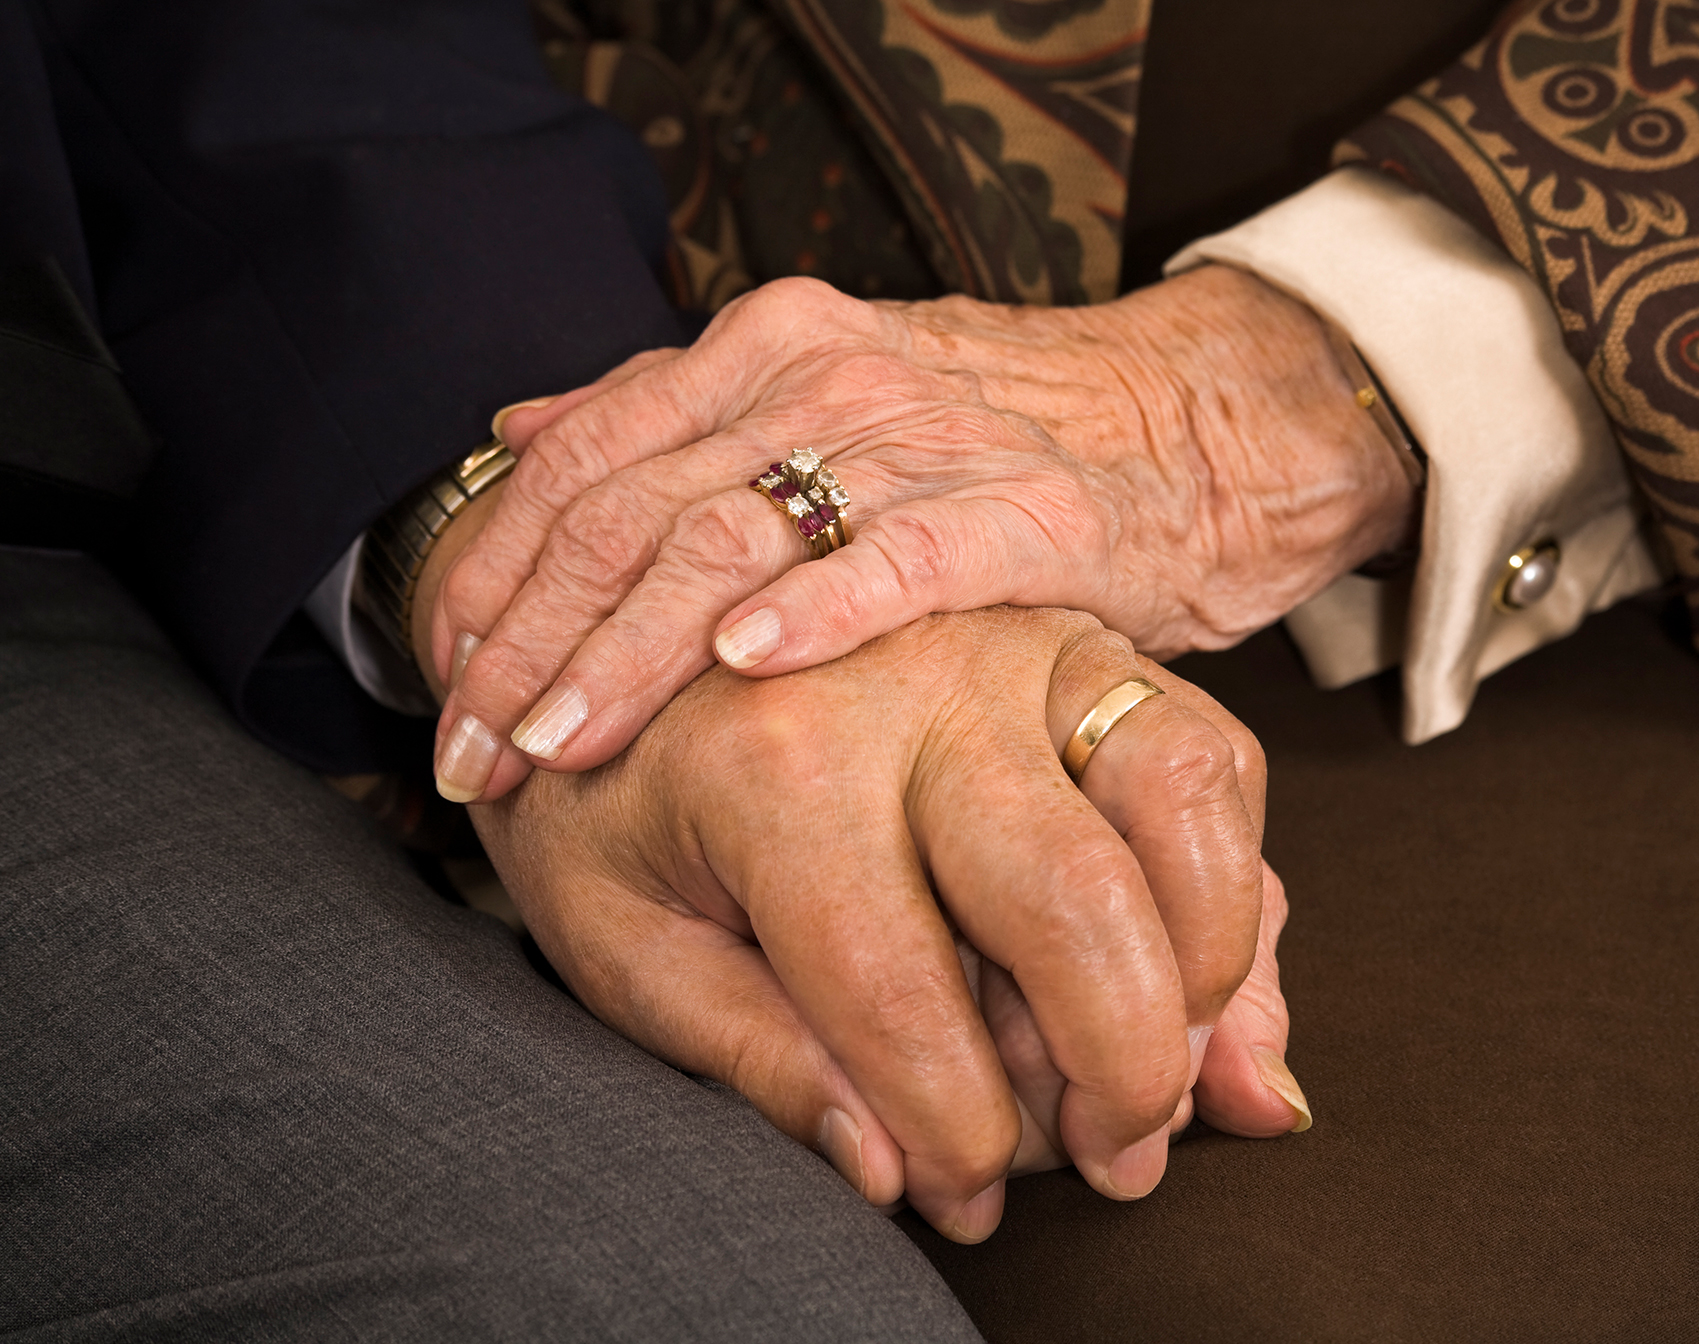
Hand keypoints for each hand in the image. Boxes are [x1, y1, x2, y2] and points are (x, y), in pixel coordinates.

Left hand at [428, 265, 1413, 800]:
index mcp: (758, 350)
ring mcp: (916, 439)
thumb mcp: (817, 396)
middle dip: (533, 645)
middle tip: (474, 760)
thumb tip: (518, 426)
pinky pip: (898, 559)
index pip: (581, 461)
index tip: (444, 688)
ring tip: (559, 745)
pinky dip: (816, 611)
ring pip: (731, 539)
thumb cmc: (985, 441)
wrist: (1182, 427)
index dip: (497, 579)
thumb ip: (669, 411)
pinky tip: (744, 667)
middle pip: (630, 511)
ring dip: (628, 653)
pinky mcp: (1015, 511)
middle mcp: (819, 378)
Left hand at [466, 604, 1307, 1240]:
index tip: (962, 1193)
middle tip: (1113, 1158)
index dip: (951, 1125)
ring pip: (1178, 788)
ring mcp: (1013, 641)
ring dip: (1207, 959)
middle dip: (1119, 1064)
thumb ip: (753, 1057)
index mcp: (770, 762)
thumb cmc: (620, 806)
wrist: (624, 631)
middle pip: (1071, 892)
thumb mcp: (620, 944)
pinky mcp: (1081, 637)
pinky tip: (1198, 974)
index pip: (896, 984)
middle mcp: (910, 681)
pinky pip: (1205, 747)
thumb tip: (894, 1173)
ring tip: (1171, 1072)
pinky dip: (1233, 871)